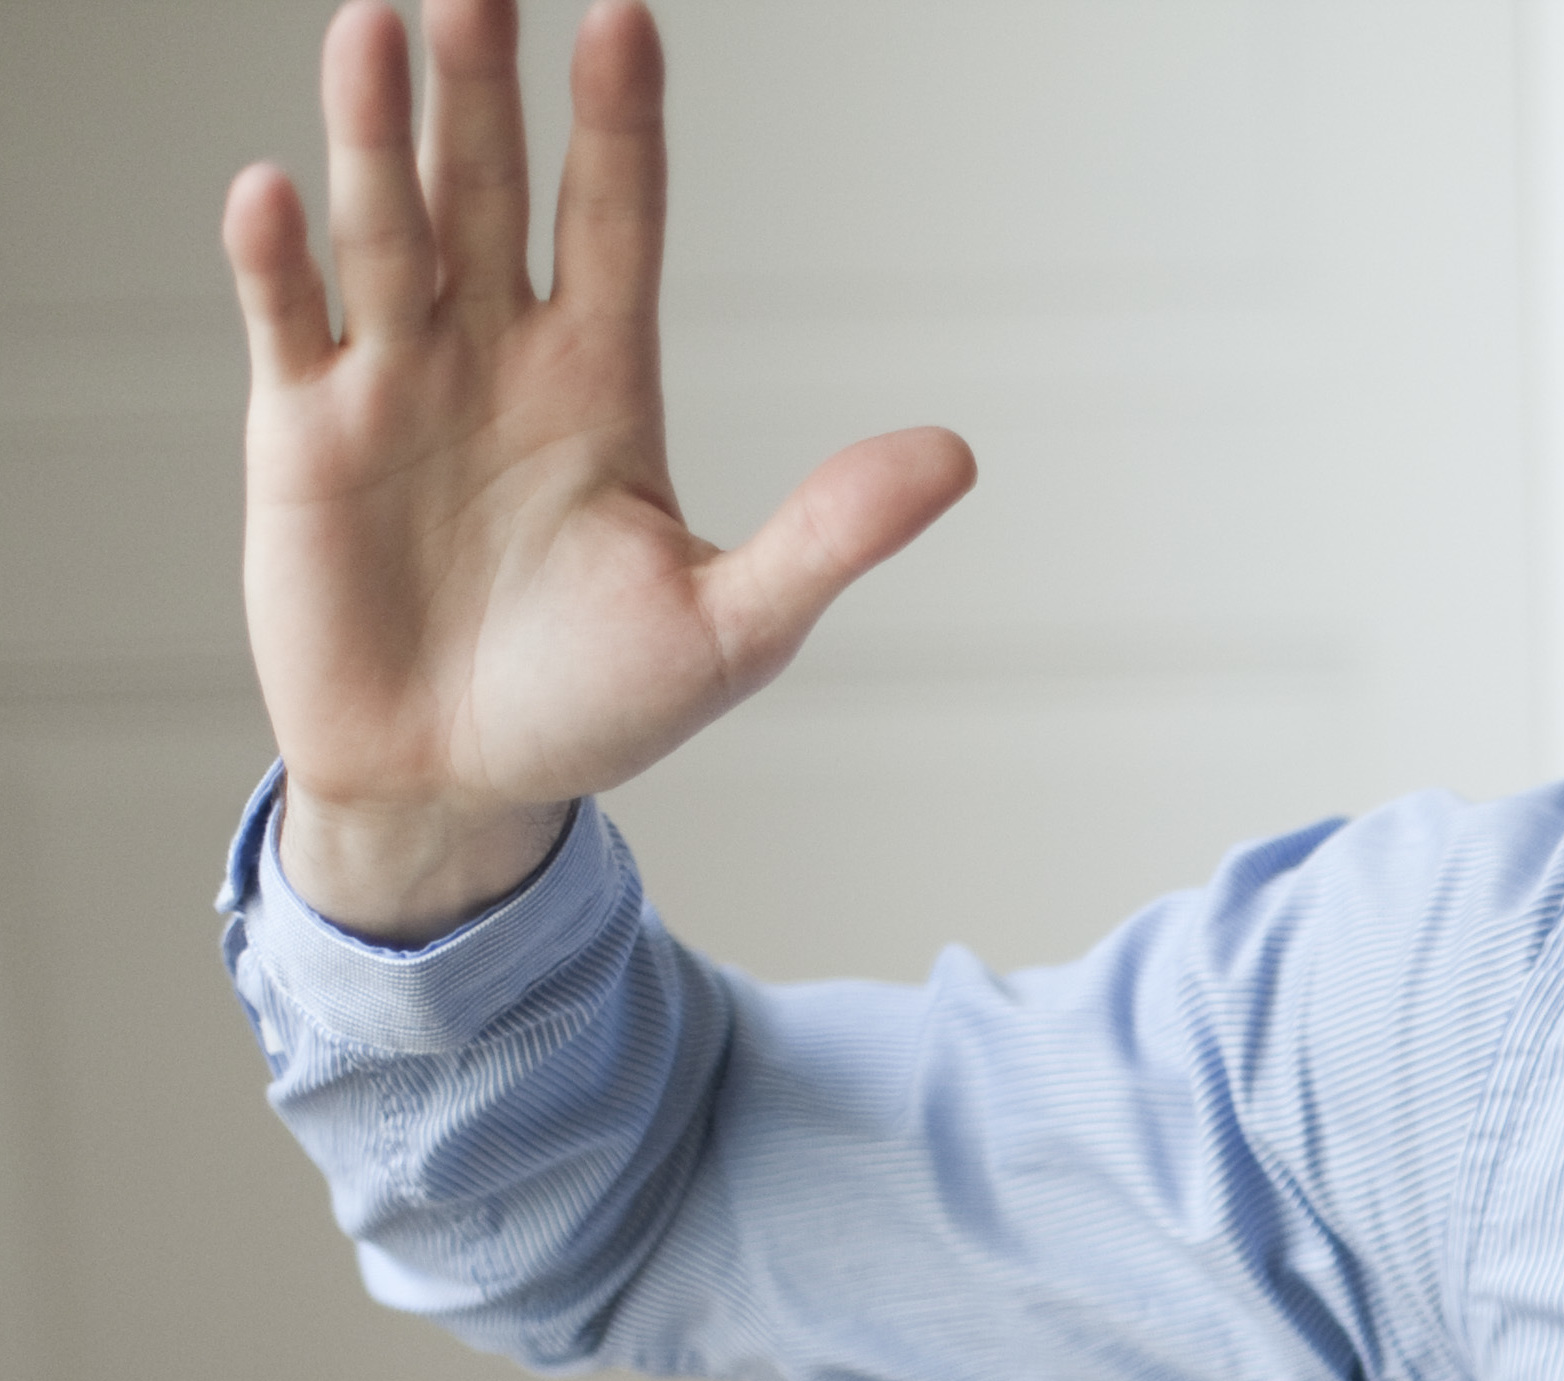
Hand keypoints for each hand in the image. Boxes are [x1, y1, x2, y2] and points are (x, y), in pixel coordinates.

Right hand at [223, 0, 973, 937]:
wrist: (464, 786)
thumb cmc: (598, 705)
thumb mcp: (736, 627)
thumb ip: (831, 533)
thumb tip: (955, 456)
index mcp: (602, 382)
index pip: (617, 220)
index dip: (619, 124)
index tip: (624, 15)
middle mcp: (495, 354)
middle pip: (493, 190)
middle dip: (489, 89)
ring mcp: (394, 382)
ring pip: (389, 226)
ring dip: (380, 133)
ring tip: (382, 25)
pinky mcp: (304, 433)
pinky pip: (291, 323)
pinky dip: (279, 261)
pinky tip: (275, 190)